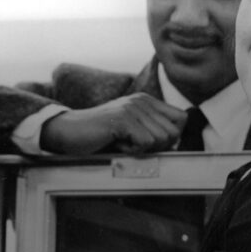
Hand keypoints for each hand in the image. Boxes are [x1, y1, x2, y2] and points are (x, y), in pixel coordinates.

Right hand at [39, 93, 186, 153]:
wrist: (68, 131)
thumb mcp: (131, 130)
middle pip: (174, 132)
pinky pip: (146, 143)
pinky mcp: (124, 119)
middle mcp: (142, 100)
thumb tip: (177, 143)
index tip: (150, 143)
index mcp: (147, 101)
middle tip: (132, 144)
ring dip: (142, 149)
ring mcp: (133, 108)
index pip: (182, 119)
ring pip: (162, 139)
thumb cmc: (100, 136)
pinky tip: (115, 143)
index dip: (172, 137)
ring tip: (121, 142)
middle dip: (157, 147)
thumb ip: (153, 132)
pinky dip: (132, 151)